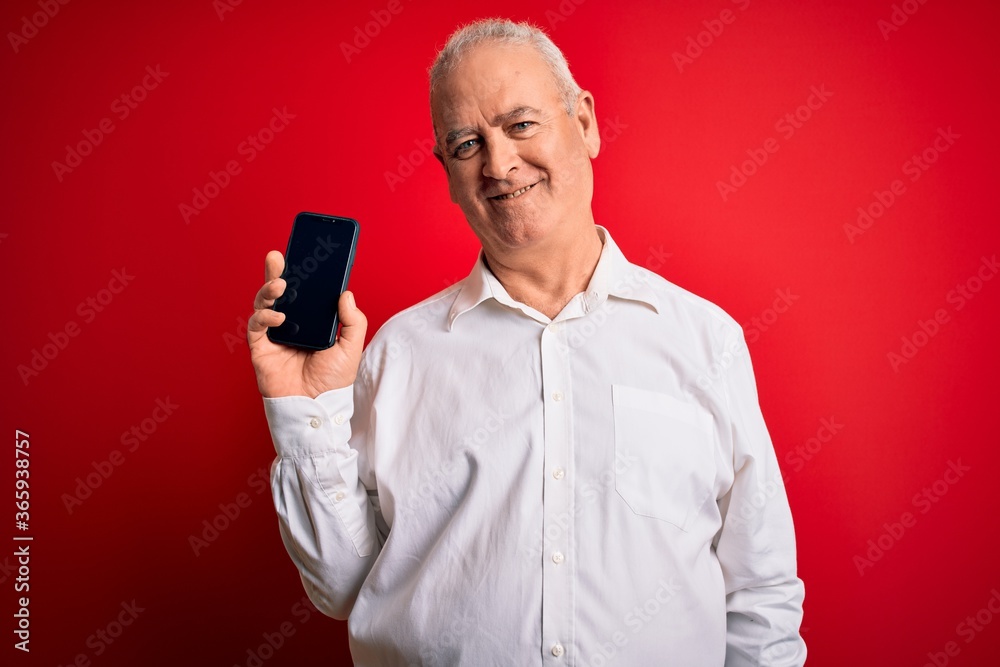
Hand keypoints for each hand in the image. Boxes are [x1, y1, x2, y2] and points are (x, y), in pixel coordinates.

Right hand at [247, 250, 366, 397]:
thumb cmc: (332, 381)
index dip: (302, 273)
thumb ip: (353, 321)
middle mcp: (291, 323)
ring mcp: (274, 334)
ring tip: (280, 285)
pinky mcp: (260, 348)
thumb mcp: (351, 348)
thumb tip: (346, 293)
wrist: (316, 408)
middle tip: (277, 256)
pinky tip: (278, 317)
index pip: (304, 291)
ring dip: (268, 290)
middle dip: (276, 272)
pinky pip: (256, 327)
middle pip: (280, 292)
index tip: (302, 253)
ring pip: (264, 304)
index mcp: (311, 320)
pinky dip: (264, 318)